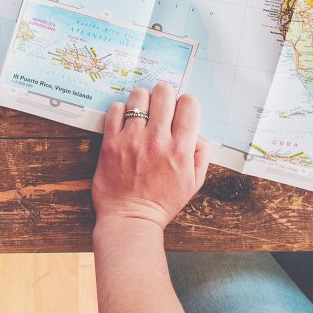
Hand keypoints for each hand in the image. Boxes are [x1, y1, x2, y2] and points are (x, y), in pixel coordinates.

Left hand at [93, 83, 211, 229]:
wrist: (130, 218)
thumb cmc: (162, 202)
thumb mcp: (194, 183)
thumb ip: (201, 155)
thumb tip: (197, 133)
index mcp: (181, 149)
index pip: (189, 104)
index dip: (186, 103)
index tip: (181, 110)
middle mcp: (157, 140)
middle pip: (164, 93)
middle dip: (165, 95)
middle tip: (161, 105)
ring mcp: (132, 139)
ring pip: (138, 97)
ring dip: (142, 100)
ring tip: (141, 112)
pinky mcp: (111, 142)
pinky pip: (115, 110)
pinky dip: (120, 110)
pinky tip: (124, 121)